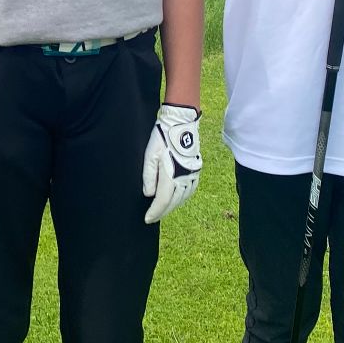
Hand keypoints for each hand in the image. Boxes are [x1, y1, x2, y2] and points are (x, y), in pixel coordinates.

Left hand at [142, 104, 201, 222]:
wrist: (181, 123)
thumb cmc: (162, 137)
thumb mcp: (150, 155)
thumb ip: (149, 176)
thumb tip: (149, 194)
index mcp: (172, 175)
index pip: (163, 200)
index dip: (155, 212)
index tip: (147, 219)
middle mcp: (184, 177)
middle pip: (173, 202)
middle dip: (162, 212)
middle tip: (152, 218)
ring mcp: (192, 174)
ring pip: (183, 197)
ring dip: (173, 206)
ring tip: (162, 210)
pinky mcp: (196, 170)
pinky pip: (190, 190)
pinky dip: (182, 198)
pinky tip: (176, 199)